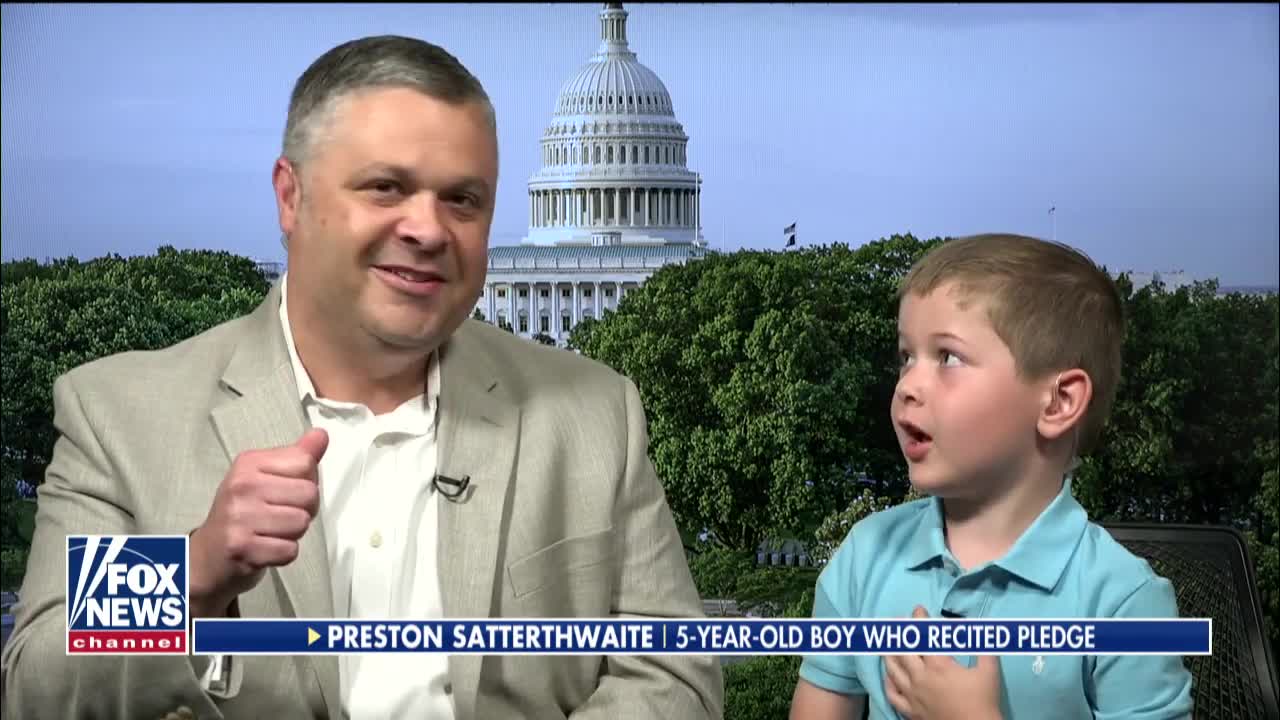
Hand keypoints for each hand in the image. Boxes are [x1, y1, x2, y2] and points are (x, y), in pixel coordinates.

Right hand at [188, 428, 327, 616]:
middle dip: (303, 509)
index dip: (307, 481)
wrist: (208, 555)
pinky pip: (289, 550)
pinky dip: (283, 554)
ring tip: (271, 532)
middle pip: (309, 494)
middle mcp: (242, 485)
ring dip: (293, 533)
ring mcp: (240, 516)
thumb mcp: (265, 477)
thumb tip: (321, 435)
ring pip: (301, 523)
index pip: (305, 463)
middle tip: (279, 516)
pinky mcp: (242, 547)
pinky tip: (265, 548)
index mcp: (249, 463)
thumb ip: (297, 456)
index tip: (286, 492)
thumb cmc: (242, 513)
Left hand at [884, 606, 1003, 719]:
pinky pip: (892, 695)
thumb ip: (983, 646)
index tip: (918, 610)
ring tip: (888, 644)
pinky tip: (888, 676)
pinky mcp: (910, 711)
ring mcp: (912, 695)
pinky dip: (888, 682)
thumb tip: (980, 627)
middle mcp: (920, 678)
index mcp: (938, 666)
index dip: (919, 621)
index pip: (924, 637)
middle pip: (903, 651)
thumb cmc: (983, 701)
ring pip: (893, 670)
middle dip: (899, 633)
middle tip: (898, 622)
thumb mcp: (989, 671)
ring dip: (889, 654)